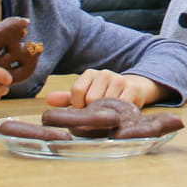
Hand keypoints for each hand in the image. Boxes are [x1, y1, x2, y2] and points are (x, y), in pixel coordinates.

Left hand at [45, 70, 163, 107]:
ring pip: (105, 104)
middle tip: (100, 111)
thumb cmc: (107, 93)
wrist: (137, 87)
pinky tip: (120, 112)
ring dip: (107, 112)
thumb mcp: (87, 94)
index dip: (79, 105)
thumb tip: (49, 100)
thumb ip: (68, 98)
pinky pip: (120, 106)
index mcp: (90, 73)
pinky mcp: (133, 89)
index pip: (77, 91)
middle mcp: (105, 73)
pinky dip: (118, 113)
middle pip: (91, 99)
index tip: (85, 108)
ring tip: (111, 111)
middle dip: (94, 110)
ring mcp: (120, 80)